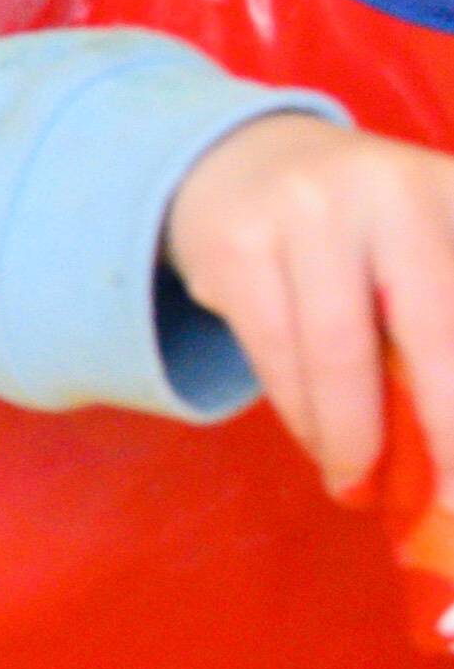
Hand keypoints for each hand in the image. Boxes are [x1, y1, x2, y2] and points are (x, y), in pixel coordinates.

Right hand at [161, 112, 453, 497]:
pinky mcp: (235, 245)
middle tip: (447, 506)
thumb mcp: (431, 246)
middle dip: (444, 433)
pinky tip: (321, 444)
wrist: (241, 162)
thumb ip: (447, 328)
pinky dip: (303, 416)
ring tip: (361, 487)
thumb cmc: (364, 229)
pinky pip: (275, 355)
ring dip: (353, 441)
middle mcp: (391, 190)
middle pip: (431, 332)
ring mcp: (305, 211)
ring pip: (337, 355)